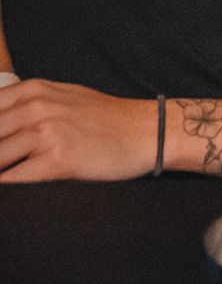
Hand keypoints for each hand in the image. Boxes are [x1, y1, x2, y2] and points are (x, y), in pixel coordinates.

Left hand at [0, 79, 150, 180]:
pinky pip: (13, 180)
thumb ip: (24, 105)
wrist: (146, 130)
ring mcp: (46, 133)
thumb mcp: (61, 96)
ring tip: (4, 171)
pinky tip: (12, 192)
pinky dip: (6, 187)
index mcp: (32, 90)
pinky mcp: (58, 160)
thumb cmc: (105, 118)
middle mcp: (35, 107)